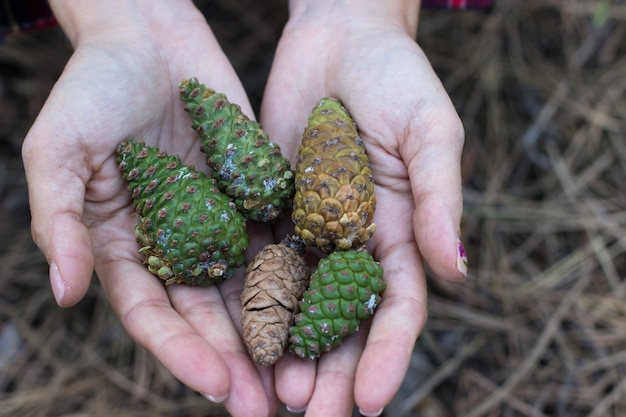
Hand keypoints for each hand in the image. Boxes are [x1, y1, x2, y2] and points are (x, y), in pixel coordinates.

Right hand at [22, 1, 276, 414]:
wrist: (148, 34)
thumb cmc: (92, 87)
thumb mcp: (60, 151)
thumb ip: (59, 221)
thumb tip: (64, 295)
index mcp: (123, 246)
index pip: (154, 314)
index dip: (182, 352)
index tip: (216, 386)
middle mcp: (175, 244)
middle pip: (207, 316)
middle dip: (235, 361)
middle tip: (266, 406)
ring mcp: (217, 222)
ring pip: (249, 289)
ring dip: (272, 334)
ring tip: (300, 376)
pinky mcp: (253, 196)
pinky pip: (277, 240)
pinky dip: (297, 276)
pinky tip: (322, 308)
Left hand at [261, 1, 465, 414]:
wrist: (339, 38)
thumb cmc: (397, 78)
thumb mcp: (430, 133)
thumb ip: (440, 200)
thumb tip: (457, 271)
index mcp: (399, 231)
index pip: (396, 306)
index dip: (388, 353)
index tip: (371, 399)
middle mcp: (352, 240)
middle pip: (344, 318)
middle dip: (332, 369)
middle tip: (312, 414)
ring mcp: (308, 227)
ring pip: (297, 302)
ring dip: (288, 350)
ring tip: (273, 395)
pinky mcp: (268, 207)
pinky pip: (257, 258)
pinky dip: (250, 300)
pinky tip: (237, 336)